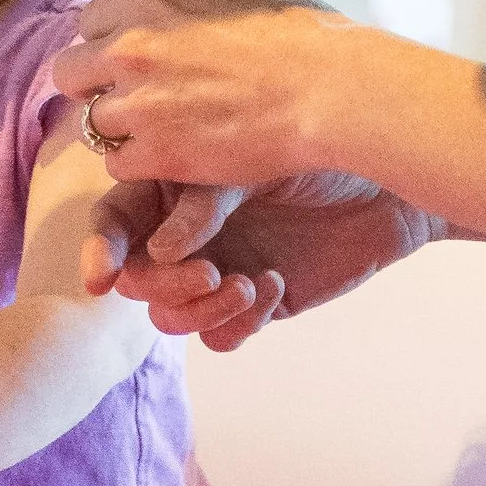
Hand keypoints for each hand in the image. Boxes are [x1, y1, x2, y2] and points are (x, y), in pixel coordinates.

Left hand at [53, 0, 342, 189]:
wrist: (326, 87)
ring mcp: (138, 101)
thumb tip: (177, 16)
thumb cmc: (299, 38)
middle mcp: (129, 45)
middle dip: (96, 88)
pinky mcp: (156, 152)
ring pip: (90, 124)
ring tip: (163, 134)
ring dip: (121, 132)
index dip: (108, 46)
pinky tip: (175, 159)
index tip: (133, 64)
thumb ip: (184, 8)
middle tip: (134, 102)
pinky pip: (117, 166)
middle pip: (69, 73)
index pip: (87, 23)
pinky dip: (141, 167)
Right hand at [80, 169, 438, 350]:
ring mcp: (216, 269)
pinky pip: (220, 335)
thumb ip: (202, 202)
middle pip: (137, 279)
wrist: (384, 181)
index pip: (116, 222)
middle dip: (162, 284)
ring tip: (244, 284)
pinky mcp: (253, 302)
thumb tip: (158, 251)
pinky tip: (272, 283)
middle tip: (208, 271)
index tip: (102, 276)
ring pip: (172, 316)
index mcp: (170, 184)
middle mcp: (184, 233)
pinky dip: (237, 321)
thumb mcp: (249, 160)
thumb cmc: (314, 149)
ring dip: (198, 309)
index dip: (101, 248)